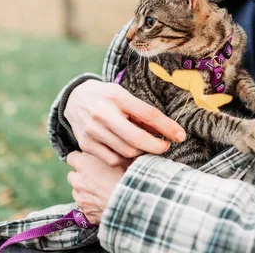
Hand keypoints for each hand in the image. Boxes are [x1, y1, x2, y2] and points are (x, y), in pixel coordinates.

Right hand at [64, 80, 185, 166]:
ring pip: (126, 152)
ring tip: (145, 146)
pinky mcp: (86, 144)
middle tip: (165, 146)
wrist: (74, 99)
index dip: (167, 127)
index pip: (148, 114)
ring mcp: (92, 131)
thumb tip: (168, 131)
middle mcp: (103, 114)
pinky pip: (113, 159)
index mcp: (116, 97)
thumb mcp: (124, 96)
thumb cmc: (106, 97)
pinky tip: (128, 151)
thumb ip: (142, 113)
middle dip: (156, 147)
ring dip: (141, 152)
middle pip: (136, 139)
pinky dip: (125, 158)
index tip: (180, 136)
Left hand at [66, 150, 125, 224]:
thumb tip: (110, 149)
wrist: (130, 204)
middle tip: (96, 175)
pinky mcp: (85, 213)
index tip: (87, 159)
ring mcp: (80, 199)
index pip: (71, 157)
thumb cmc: (127, 178)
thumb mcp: (122, 158)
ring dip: (85, 190)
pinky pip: (84, 207)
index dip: (79, 157)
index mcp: (84, 164)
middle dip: (81, 175)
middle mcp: (78, 181)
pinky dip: (91, 204)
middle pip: (72, 175)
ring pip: (77, 192)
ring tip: (101, 190)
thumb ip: (110, 153)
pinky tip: (103, 202)